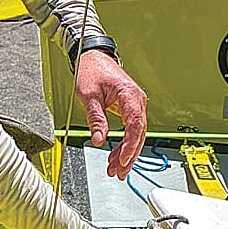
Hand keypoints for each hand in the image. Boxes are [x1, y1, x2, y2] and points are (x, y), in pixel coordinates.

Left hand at [74, 49, 146, 178]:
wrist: (92, 57)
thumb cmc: (91, 70)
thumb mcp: (89, 96)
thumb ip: (96, 119)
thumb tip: (99, 139)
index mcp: (130, 95)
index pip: (135, 125)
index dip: (130, 146)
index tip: (122, 160)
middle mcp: (137, 100)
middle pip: (138, 134)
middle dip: (129, 155)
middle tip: (118, 171)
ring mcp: (135, 104)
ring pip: (136, 134)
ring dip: (126, 152)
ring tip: (116, 168)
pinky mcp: (130, 108)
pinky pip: (131, 129)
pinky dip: (124, 143)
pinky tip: (116, 155)